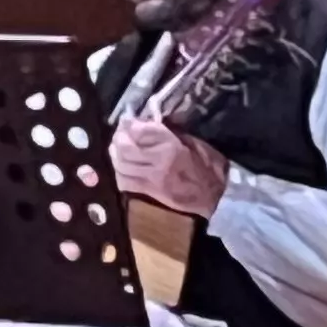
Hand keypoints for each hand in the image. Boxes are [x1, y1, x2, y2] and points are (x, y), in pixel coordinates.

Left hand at [112, 117, 229, 218]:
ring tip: (119, 141)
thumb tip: (157, 124)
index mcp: (170, 150)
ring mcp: (144, 180)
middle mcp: (153, 164)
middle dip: (121, 133)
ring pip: (119, 160)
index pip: (142, 131)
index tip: (132, 118)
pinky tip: (120, 160)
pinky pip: (120, 176)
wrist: (211, 207)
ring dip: (116, 148)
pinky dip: (117, 166)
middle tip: (123, 128)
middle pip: (125, 144)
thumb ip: (176, 135)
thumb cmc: (210, 176)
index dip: (134, 122)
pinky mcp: (139, 193)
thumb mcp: (200, 149)